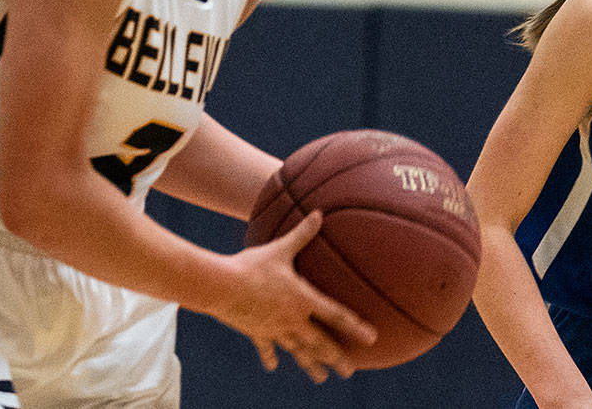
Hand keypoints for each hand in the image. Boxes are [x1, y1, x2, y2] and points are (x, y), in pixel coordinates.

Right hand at [216, 211, 376, 381]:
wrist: (220, 286)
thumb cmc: (252, 266)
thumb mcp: (280, 248)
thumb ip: (302, 234)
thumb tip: (319, 213)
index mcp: (303, 300)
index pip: (336, 316)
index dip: (356, 327)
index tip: (371, 339)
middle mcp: (292, 320)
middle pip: (319, 344)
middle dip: (335, 359)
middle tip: (349, 372)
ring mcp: (274, 330)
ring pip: (297, 351)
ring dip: (310, 364)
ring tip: (320, 378)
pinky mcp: (256, 333)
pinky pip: (266, 348)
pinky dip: (270, 356)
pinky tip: (272, 367)